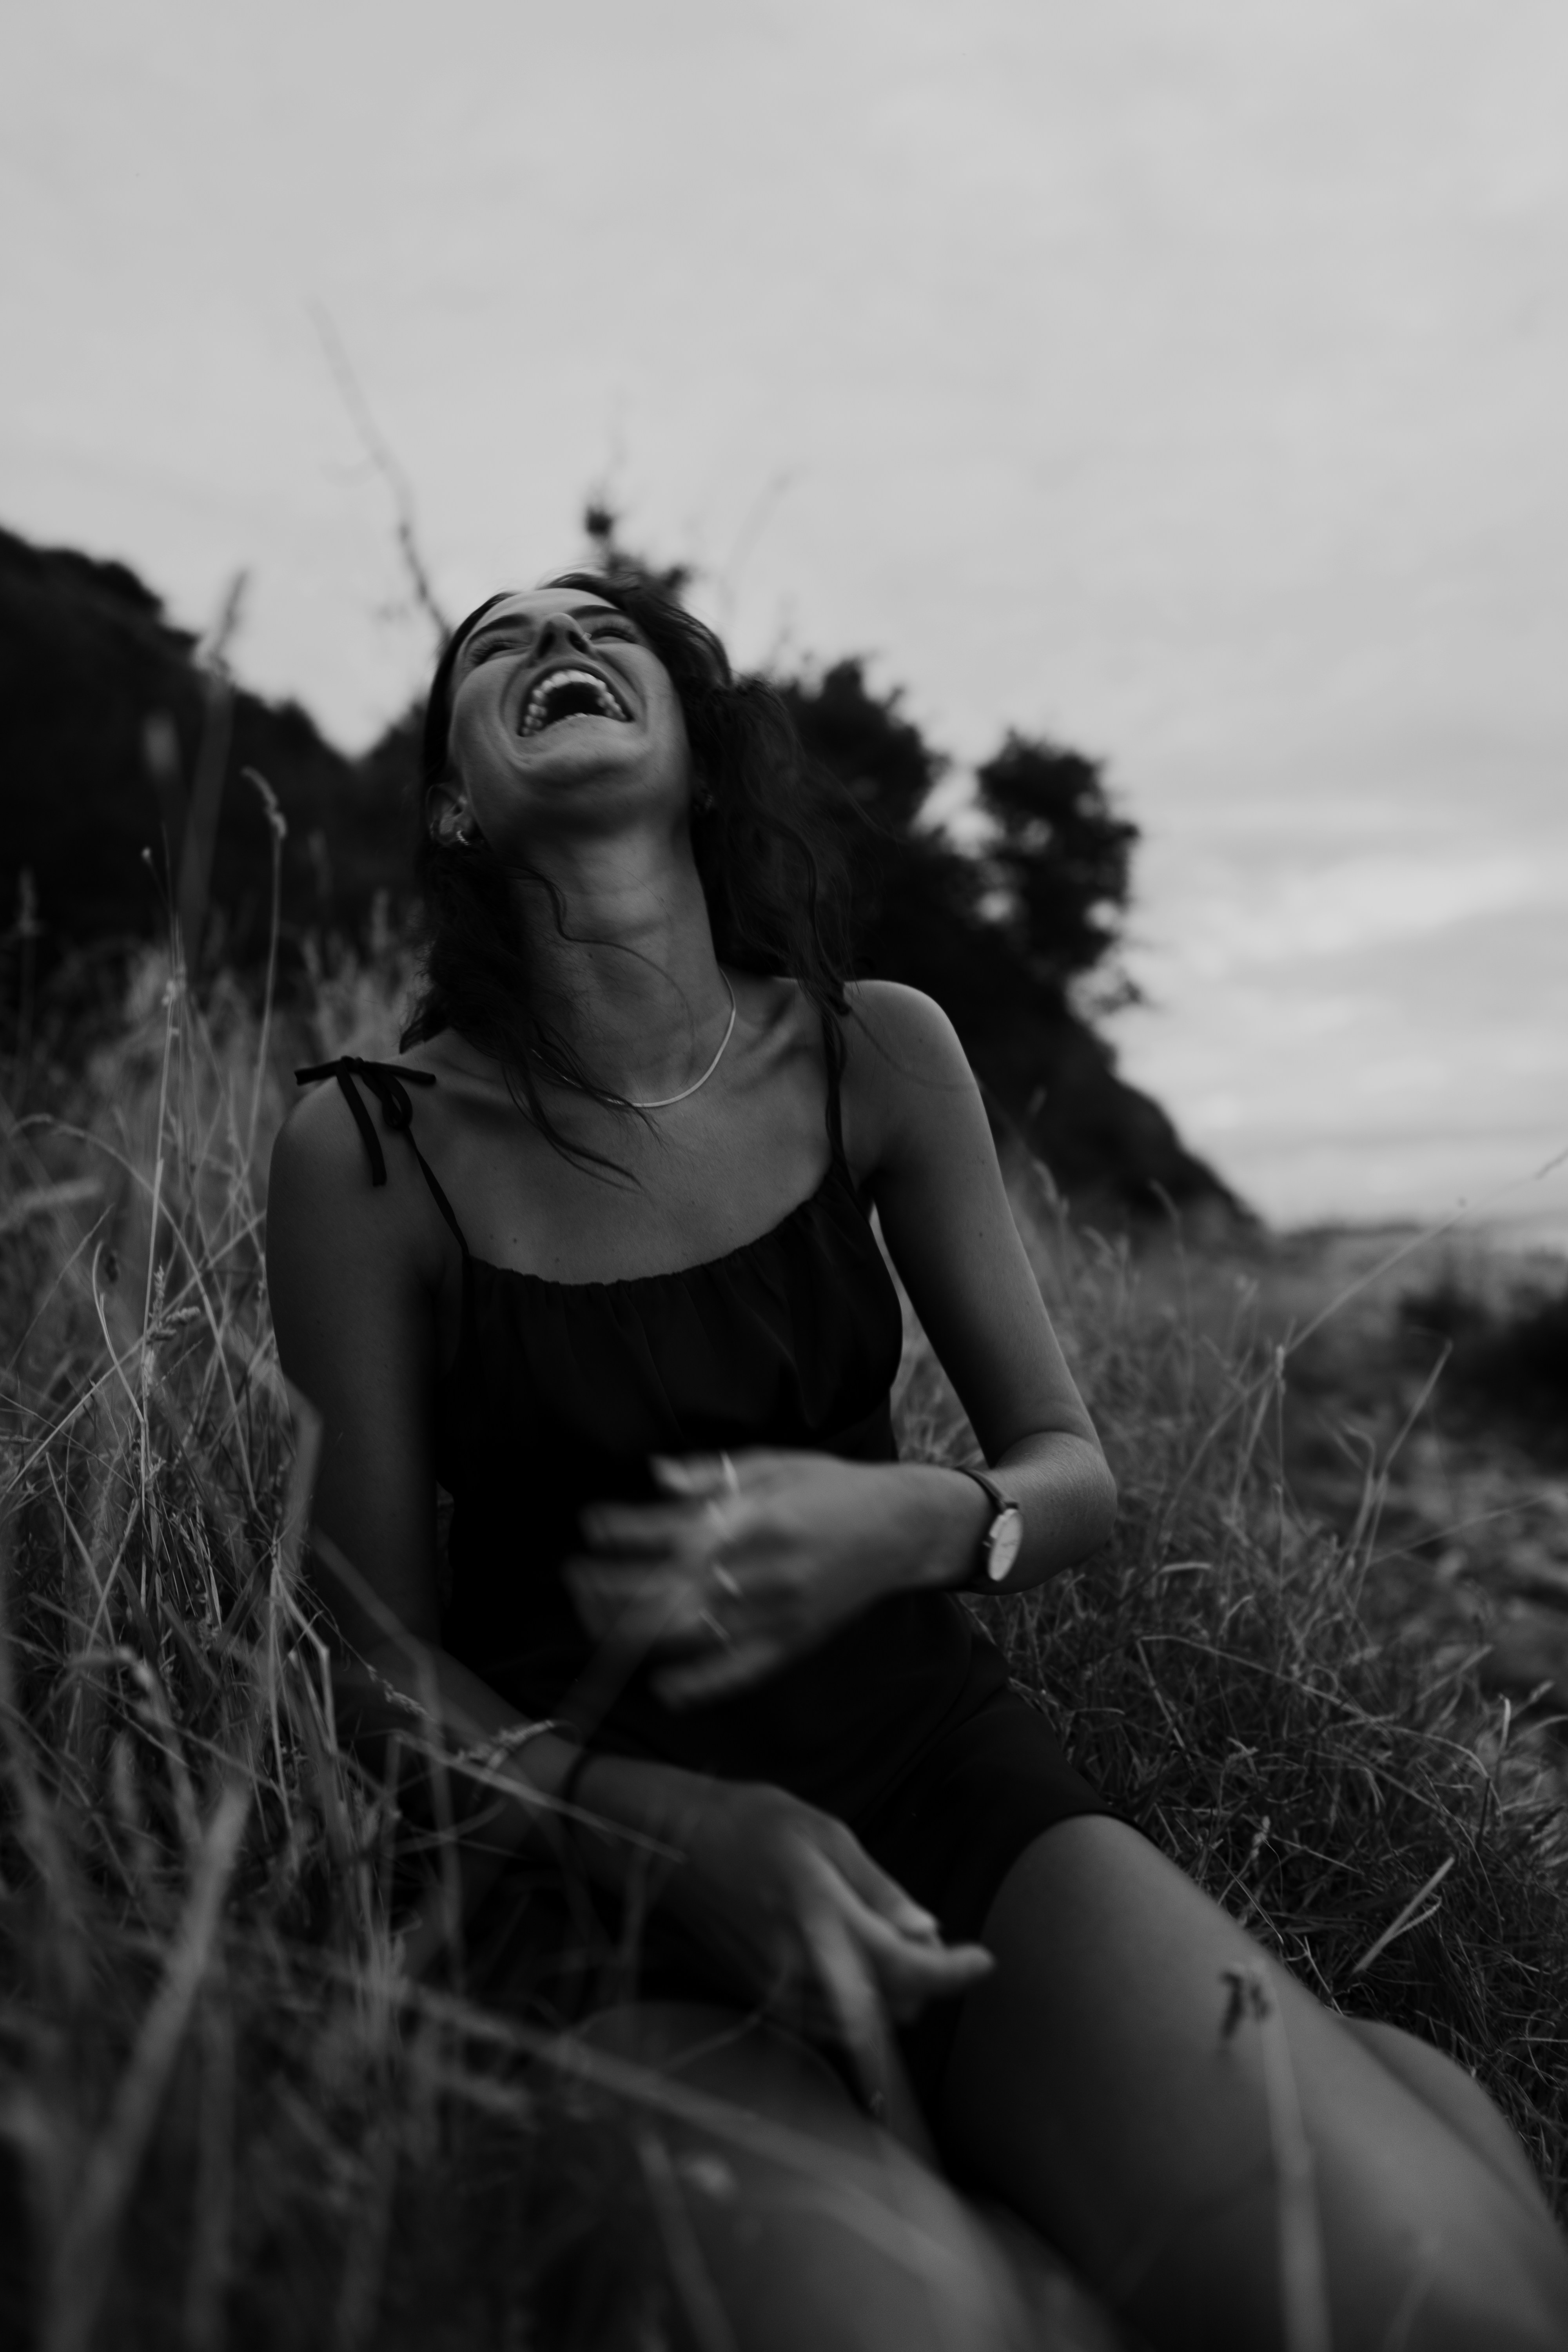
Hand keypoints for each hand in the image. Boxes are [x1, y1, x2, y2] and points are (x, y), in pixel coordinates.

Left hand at [566, 1448, 982, 1705]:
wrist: (901, 1528)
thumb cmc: (832, 1488)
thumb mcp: (773, 1463)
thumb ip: (711, 1474)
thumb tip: (651, 1475)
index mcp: (754, 1518)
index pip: (669, 1530)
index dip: (622, 1531)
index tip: (589, 1526)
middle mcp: (760, 1569)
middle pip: (666, 1588)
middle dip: (610, 1586)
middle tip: (574, 1576)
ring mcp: (776, 1612)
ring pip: (691, 1633)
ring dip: (634, 1631)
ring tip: (594, 1620)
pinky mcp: (792, 1643)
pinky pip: (738, 1672)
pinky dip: (699, 1684)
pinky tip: (662, 1687)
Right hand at [589, 1759, 993, 2112]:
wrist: (672, 1843)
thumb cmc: (751, 1822)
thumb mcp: (825, 1833)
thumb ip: (878, 1888)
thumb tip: (925, 1929)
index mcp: (822, 1916)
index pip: (907, 1968)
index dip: (954, 1972)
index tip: (984, 1960)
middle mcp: (800, 1965)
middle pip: (891, 2008)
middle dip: (922, 1979)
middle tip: (925, 1936)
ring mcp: (776, 1988)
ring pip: (859, 2024)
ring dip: (890, 1995)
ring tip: (887, 1942)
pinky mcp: (759, 1997)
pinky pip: (824, 2021)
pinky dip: (852, 2003)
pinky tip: (848, 1961)